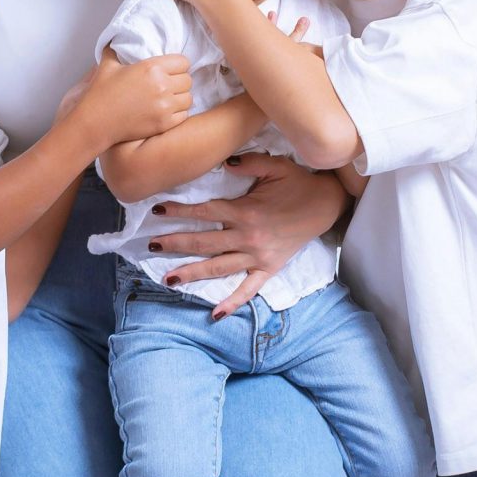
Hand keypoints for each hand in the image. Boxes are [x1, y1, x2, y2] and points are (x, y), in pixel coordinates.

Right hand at [79, 49, 191, 151]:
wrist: (95, 122)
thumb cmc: (100, 93)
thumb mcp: (107, 65)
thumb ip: (115, 49)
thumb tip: (115, 39)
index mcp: (151, 68)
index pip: (183, 62)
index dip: (178, 65)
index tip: (171, 70)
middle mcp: (162, 86)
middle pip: (188, 80)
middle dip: (180, 81)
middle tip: (170, 85)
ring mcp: (165, 106)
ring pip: (188, 98)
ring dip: (180, 98)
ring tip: (170, 99)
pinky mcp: (164, 124)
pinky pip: (184, 115)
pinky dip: (178, 113)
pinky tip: (166, 111)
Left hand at [151, 156, 347, 319]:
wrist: (327, 204)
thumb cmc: (298, 183)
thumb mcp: (275, 165)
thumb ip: (247, 162)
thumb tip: (224, 162)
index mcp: (245, 211)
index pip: (204, 213)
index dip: (179, 212)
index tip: (157, 211)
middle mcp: (247, 236)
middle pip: (203, 243)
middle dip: (174, 243)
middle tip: (150, 245)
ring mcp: (257, 256)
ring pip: (218, 268)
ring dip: (192, 273)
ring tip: (168, 279)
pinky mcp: (269, 269)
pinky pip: (249, 289)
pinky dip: (233, 302)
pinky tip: (215, 314)